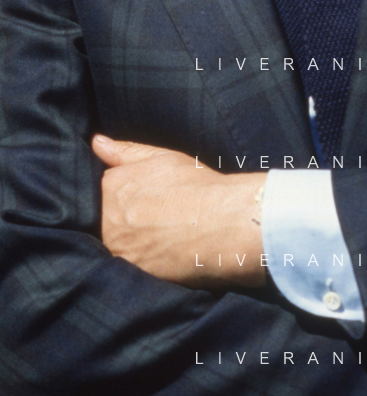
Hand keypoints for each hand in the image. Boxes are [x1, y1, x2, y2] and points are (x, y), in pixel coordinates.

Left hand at [91, 135, 265, 287]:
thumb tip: (96, 142)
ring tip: (153, 234)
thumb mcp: (161, 158)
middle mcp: (107, 219)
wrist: (222, 223)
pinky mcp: (129, 272)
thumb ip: (125, 151)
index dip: (117, 193)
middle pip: (102, 218)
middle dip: (118, 217)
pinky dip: (135, 258)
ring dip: (125, 240)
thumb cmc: (195, 185)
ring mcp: (116, 248)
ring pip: (111, 242)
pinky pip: (123, 264)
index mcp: (111, 186)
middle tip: (148, 216)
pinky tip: (155, 251)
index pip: (99, 189)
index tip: (136, 197)